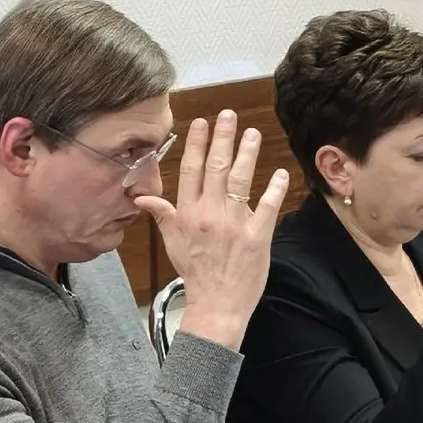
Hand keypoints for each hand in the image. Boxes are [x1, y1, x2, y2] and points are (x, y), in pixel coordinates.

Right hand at [135, 111, 289, 350]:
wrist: (216, 306)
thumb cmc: (195, 274)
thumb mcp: (173, 243)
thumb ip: (162, 214)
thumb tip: (142, 196)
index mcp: (188, 214)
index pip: (191, 171)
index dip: (197, 144)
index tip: (202, 123)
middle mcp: (209, 215)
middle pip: (216, 168)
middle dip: (223, 138)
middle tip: (229, 115)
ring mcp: (235, 225)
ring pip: (241, 181)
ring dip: (247, 154)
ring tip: (252, 134)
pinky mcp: (258, 237)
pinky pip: (268, 207)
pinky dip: (275, 189)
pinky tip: (280, 173)